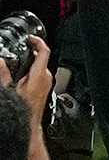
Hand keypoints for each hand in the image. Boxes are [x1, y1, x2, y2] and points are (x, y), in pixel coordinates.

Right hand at [0, 34, 51, 159]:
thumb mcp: (9, 90)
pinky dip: (32, 73)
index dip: (38, 42)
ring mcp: (47, 84)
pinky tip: (21, 77)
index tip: (32, 38)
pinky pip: (40, 76)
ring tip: (19, 64)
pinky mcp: (45, 89)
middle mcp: (46, 78)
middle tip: (21, 51)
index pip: (44, 52)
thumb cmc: (21, 111)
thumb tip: (0, 62)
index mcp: (39, 75)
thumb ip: (3, 74)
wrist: (28, 126)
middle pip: (41, 59)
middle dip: (31, 54)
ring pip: (40, 68)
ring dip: (30, 65)